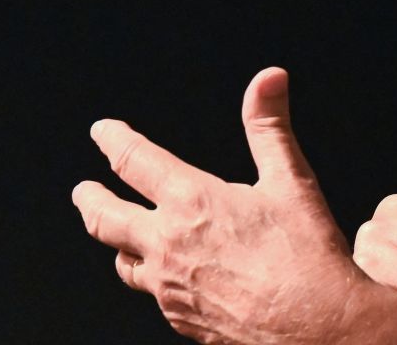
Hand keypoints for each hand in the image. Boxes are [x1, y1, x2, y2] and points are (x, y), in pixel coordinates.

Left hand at [72, 67, 396, 343]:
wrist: (315, 326)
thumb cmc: (307, 253)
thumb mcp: (292, 179)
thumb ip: (270, 126)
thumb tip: (269, 77)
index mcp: (191, 201)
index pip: (134, 161)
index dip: (114, 141)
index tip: (102, 131)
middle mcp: (167, 244)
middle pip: (105, 217)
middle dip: (89, 199)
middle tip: (81, 190)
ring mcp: (168, 287)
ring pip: (123, 261)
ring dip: (116, 242)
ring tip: (118, 236)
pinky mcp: (179, 318)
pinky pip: (153, 294)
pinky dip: (152, 277)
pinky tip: (168, 277)